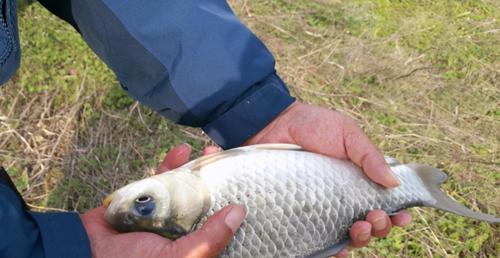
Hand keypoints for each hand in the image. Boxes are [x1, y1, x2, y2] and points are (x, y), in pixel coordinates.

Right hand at [80, 145, 244, 257]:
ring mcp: (164, 212)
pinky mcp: (146, 198)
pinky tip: (180, 151)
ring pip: (185, 186)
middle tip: (225, 159)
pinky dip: (171, 164)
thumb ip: (209, 238)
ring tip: (207, 150)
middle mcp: (182, 229)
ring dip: (196, 167)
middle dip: (215, 179)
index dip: (231, 204)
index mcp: (194, 245)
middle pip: (204, 200)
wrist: (85, 249)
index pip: (219, 224)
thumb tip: (239, 212)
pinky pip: (162, 179)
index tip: (243, 183)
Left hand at [245, 101, 411, 256]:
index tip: (403, 216)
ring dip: (361, 238)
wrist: (273, 125)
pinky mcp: (300, 216)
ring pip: (347, 236)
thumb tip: (395, 183)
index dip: (396, 213)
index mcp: (357, 179)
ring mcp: (321, 209)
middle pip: (369, 224)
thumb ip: (369, 155)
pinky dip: (333, 250)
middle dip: (380, 227)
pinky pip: (318, 240)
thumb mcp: (347, 133)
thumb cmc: (312, 125)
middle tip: (375, 216)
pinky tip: (339, 250)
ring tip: (359, 228)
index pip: (381, 202)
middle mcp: (341, 198)